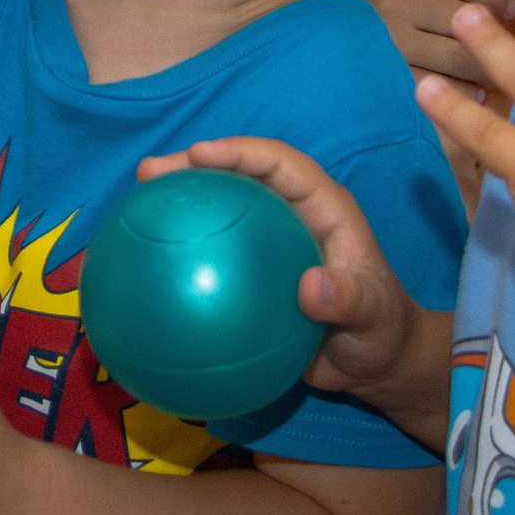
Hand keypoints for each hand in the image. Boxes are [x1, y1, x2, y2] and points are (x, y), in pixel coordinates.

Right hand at [134, 138, 443, 443]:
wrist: (377, 363)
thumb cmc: (382, 332)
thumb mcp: (375, 318)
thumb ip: (350, 300)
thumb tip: (310, 289)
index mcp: (323, 206)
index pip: (279, 163)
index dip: (239, 151)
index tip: (199, 155)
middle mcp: (291, 214)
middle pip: (237, 175)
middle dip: (192, 165)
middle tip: (148, 173)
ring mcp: (267, 243)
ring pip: (217, 211)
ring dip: (177, 205)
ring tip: (132, 210)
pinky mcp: (250, 273)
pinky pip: (209, 257)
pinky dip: (178, 259)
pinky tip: (143, 274)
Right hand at [343, 0, 514, 84]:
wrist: (291, 30)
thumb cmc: (352, 8)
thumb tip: (497, 7)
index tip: (507, 10)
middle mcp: (394, 3)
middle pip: (467, 22)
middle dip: (495, 42)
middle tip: (506, 55)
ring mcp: (387, 43)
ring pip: (457, 60)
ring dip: (482, 73)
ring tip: (488, 82)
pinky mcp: (382, 77)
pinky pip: (436, 89)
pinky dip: (460, 96)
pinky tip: (467, 99)